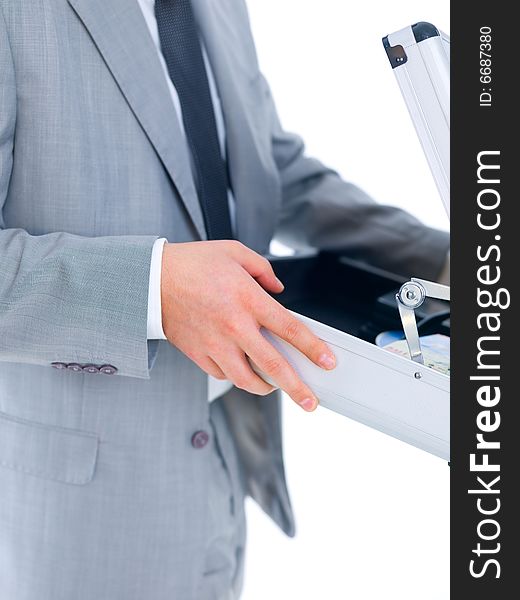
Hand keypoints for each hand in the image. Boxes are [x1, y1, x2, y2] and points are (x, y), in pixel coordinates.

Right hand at [161, 241, 335, 410]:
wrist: (151, 280)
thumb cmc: (192, 264)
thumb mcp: (234, 252)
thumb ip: (263, 269)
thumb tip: (279, 288)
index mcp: (248, 299)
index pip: (290, 329)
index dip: (313, 348)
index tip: (327, 362)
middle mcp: (235, 325)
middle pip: (274, 365)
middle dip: (297, 388)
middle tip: (310, 402)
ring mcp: (215, 344)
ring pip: (247, 379)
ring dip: (265, 387)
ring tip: (275, 387)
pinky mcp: (199, 354)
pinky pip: (223, 375)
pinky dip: (236, 376)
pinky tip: (242, 370)